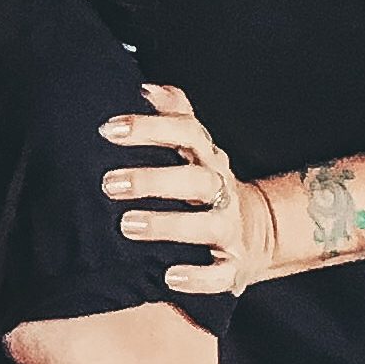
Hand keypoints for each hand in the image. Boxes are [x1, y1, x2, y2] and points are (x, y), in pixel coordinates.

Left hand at [102, 83, 260, 295]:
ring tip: (127, 225)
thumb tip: (145, 87)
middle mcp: (221, 190)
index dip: (148, 127)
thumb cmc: (204, 183)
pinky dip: (197, 277)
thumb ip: (174, 114)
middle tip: (108, 184)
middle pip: (195, 180)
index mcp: (207, 158)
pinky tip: (168, 277)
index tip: (107, 129)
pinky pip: (220, 274)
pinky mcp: (234, 266)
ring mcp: (230, 229)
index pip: (185, 132)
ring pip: (207, 226)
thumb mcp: (195, 147)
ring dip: (167, 225)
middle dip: (152, 180)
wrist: (257, 233)